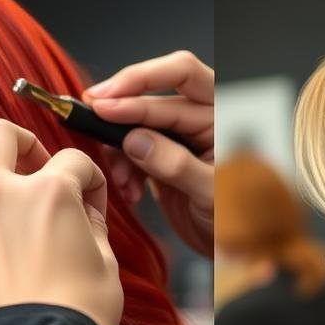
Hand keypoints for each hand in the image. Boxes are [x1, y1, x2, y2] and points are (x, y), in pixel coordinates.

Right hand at [82, 50, 213, 257]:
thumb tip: (136, 141)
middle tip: (89, 119)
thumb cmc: (236, 218)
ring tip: (121, 180)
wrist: (233, 250)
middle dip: (119, 111)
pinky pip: (133, 148)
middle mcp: (201, 117)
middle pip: (152, 96)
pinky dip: (123, 166)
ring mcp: (180, 136)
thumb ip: (176, 165)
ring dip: (119, 148)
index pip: (183, 75)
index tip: (106, 100)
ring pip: (137, 123)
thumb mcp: (211, 194)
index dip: (141, 81)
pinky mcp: (163, 156)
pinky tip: (129, 190)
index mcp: (222, 113)